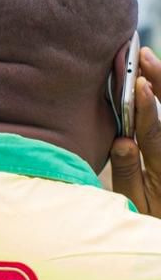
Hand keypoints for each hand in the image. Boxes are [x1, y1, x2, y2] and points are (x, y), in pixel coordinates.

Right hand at [111, 47, 160, 215]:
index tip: (136, 84)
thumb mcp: (134, 207)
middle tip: (143, 56)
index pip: (153, 134)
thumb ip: (127, 174)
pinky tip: (155, 84)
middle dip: (159, 82)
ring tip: (148, 61)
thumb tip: (122, 141)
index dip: (145, 109)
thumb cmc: (151, 224)